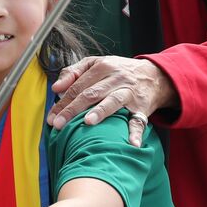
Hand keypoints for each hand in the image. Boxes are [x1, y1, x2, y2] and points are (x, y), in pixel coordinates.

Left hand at [48, 55, 176, 145]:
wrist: (154, 75)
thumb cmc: (118, 71)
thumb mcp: (96, 63)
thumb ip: (73, 72)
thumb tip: (56, 88)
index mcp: (103, 67)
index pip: (78, 86)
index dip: (63, 102)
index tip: (51, 116)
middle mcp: (116, 79)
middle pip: (91, 94)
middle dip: (73, 109)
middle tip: (58, 124)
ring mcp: (130, 93)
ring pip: (113, 101)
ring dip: (100, 111)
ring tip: (88, 122)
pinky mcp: (142, 108)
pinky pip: (139, 121)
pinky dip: (136, 132)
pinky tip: (132, 143)